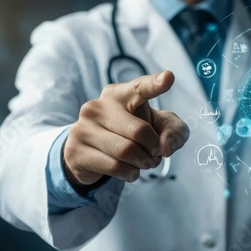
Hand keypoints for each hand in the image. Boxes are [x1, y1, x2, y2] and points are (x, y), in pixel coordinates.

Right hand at [63, 71, 189, 187]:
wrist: (95, 154)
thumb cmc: (134, 134)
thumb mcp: (160, 129)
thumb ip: (174, 132)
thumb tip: (165, 147)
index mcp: (121, 94)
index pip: (140, 88)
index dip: (155, 84)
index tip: (169, 78)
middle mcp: (98, 106)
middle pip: (139, 131)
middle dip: (153, 148)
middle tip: (155, 154)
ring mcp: (83, 127)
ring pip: (126, 151)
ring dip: (142, 163)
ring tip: (143, 163)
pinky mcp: (76, 150)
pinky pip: (114, 166)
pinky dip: (130, 173)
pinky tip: (130, 171)